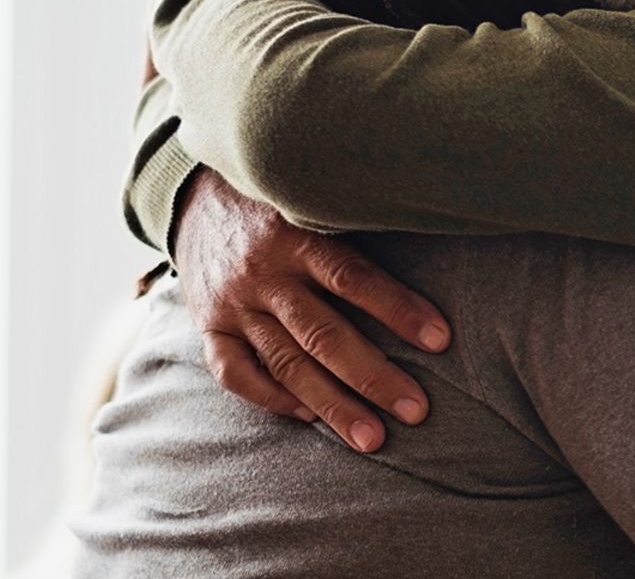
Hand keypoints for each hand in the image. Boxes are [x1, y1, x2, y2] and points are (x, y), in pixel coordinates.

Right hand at [174, 167, 452, 451]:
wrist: (193, 194)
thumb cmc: (283, 198)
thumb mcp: (316, 194)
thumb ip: (359, 219)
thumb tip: (435, 231)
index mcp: (296, 233)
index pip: (353, 277)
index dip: (398, 309)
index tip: (441, 340)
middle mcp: (263, 272)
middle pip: (323, 334)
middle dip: (372, 377)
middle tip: (416, 411)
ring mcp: (233, 304)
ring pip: (285, 364)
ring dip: (331, 405)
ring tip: (373, 439)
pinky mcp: (209, 326)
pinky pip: (235, 373)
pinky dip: (272, 398)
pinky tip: (310, 417)